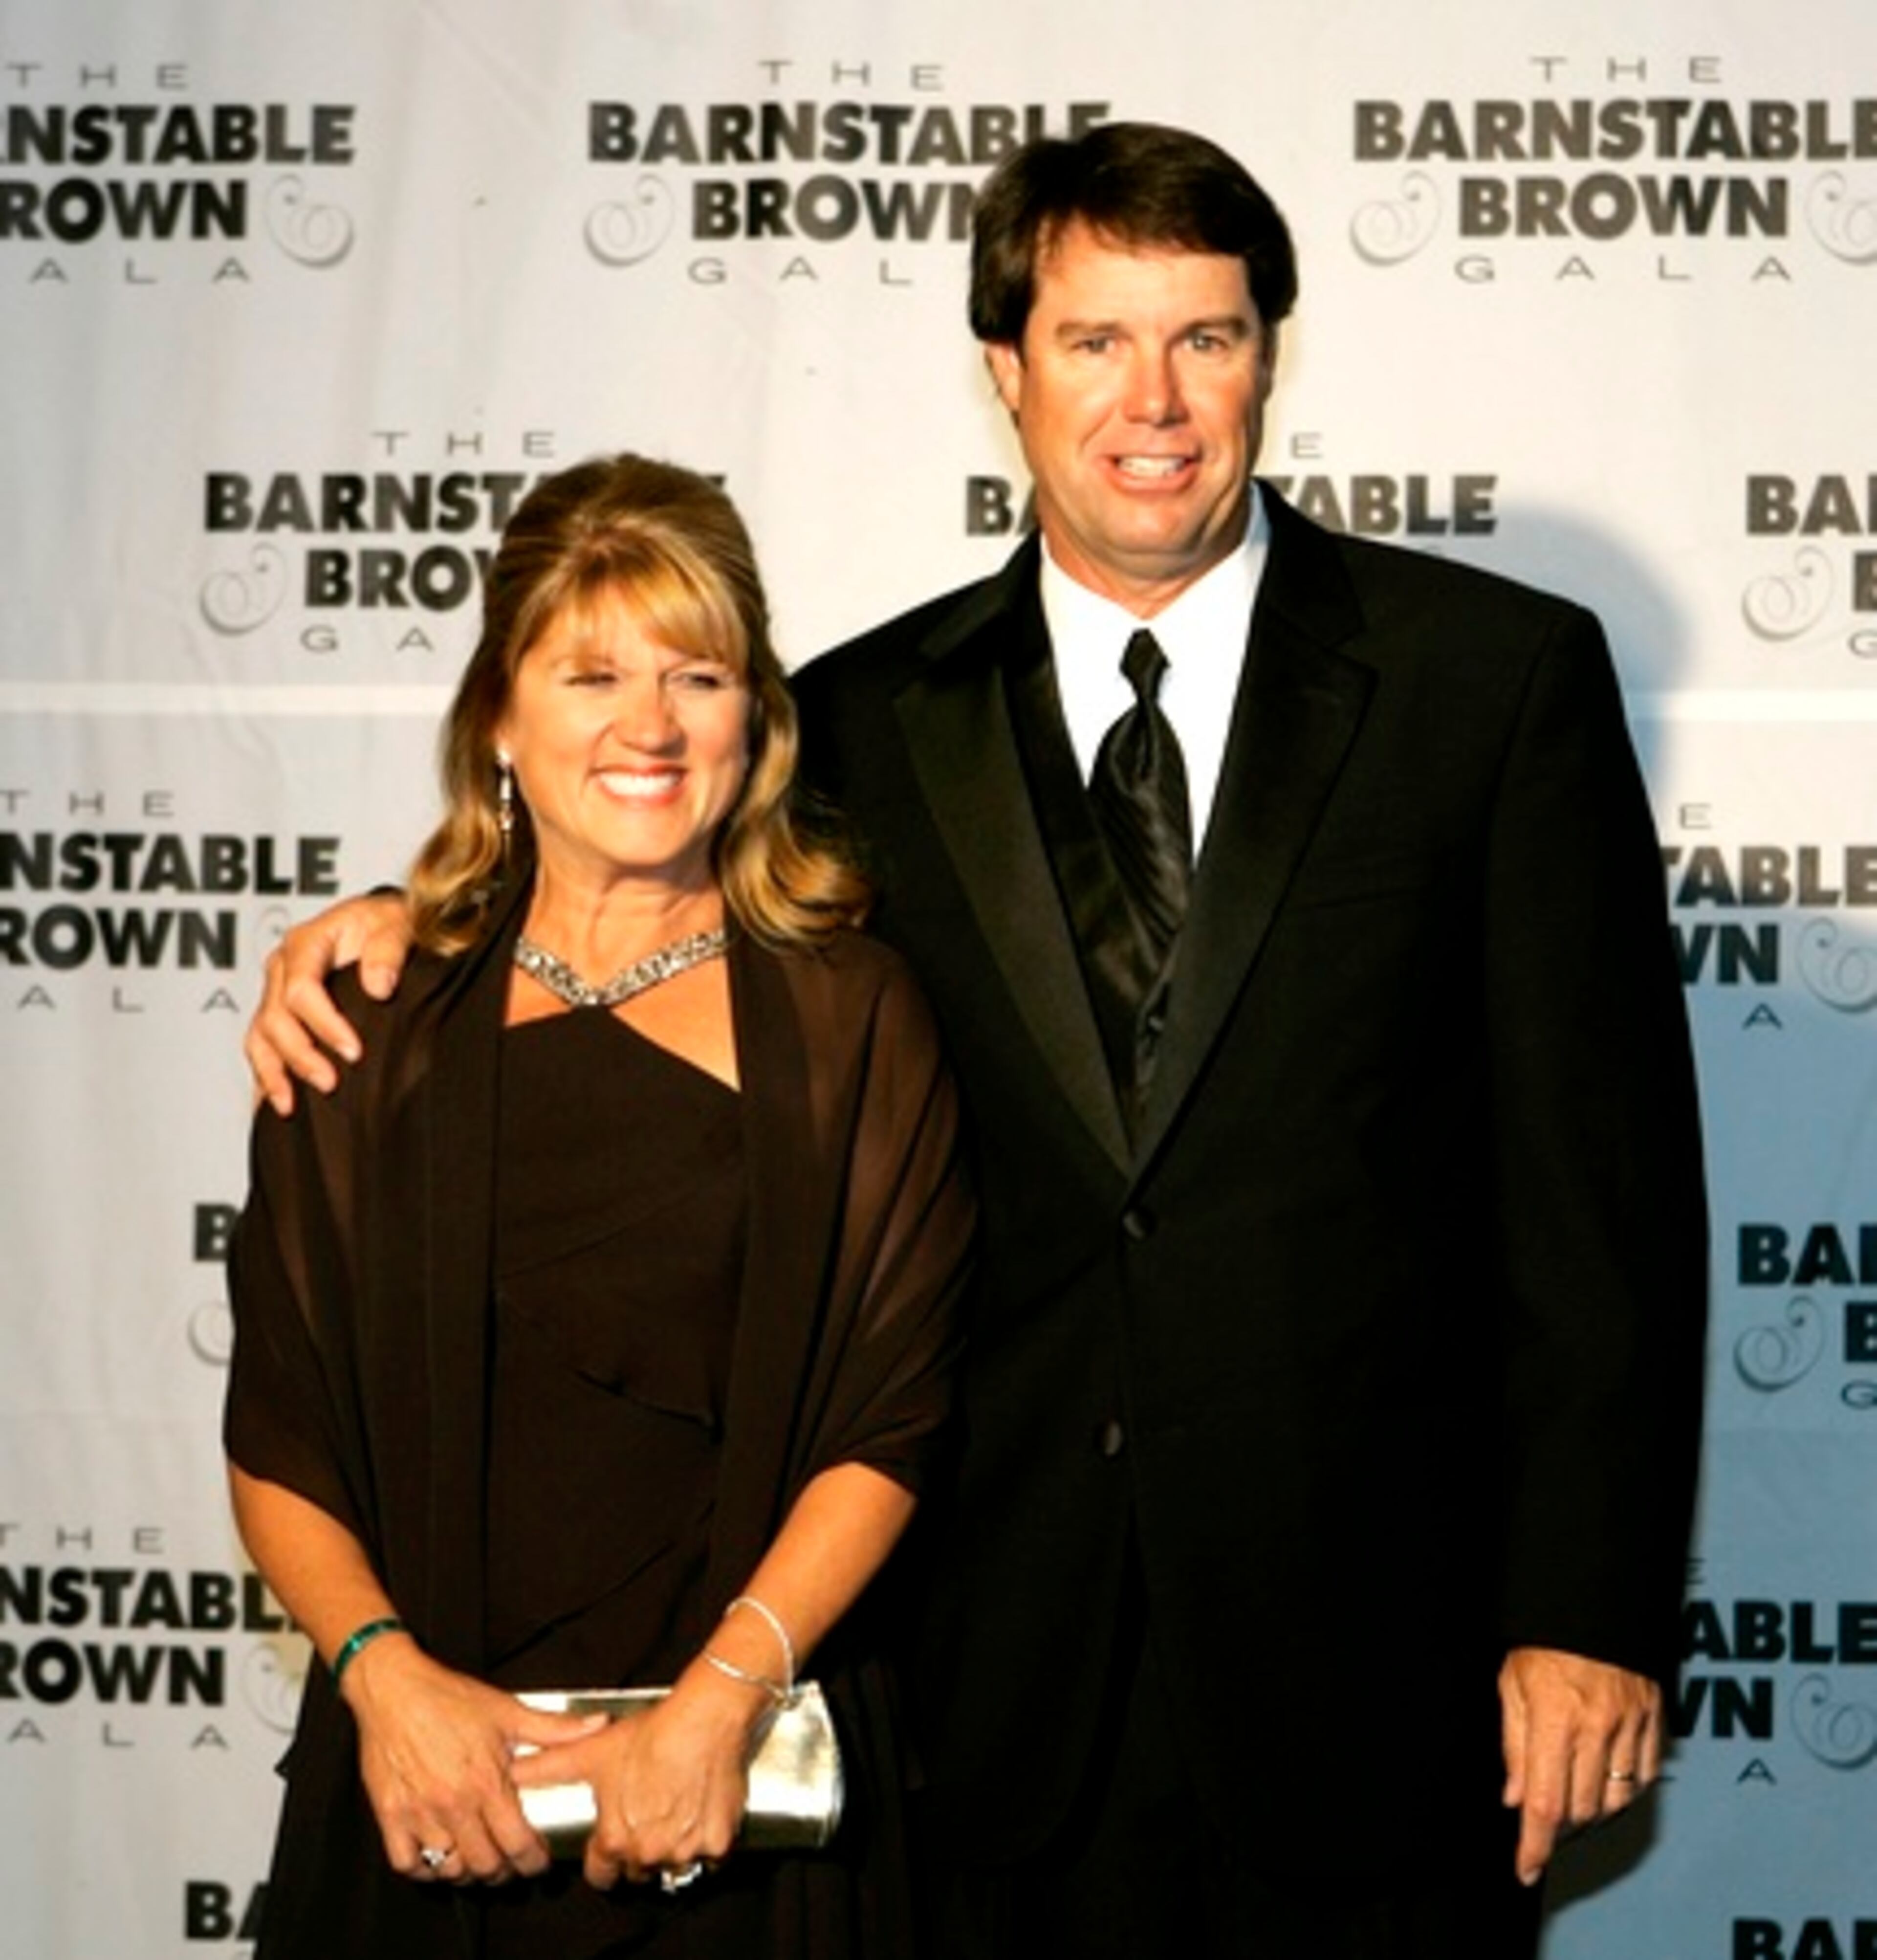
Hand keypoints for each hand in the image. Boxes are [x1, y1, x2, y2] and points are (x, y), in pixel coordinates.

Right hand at [245, 892, 413, 1114]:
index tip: (354, 1051)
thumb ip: (388, 950)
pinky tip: (277, 1101)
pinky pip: (260, 1045)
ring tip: (293, 1104)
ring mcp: (276, 989)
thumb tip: (378, 987)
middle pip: (275, 1017)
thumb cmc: (387, 922)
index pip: (301, 989)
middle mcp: (283, 965)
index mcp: (307, 942)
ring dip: (276, 1071)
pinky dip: (266, 1075)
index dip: (324, 1024)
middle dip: (301, 1054)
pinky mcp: (278, 1011)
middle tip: (331, 1082)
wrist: (381, 923)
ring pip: (260, 1035)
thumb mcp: (396, 924)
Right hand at [342, 1633, 604, 1884]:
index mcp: (486, 1782)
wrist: (393, 1689)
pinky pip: (407, 1863)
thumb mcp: (507, 1710)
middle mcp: (453, 1804)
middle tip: (510, 1863)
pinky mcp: (390, 1815)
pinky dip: (425, 1869)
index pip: (517, 1843)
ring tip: (478, 1860)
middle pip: (485, 1865)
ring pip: (448, 1869)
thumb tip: (597, 1726)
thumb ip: (554, 1728)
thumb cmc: (448, 1697)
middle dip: (504, 1872)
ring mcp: (419, 1814)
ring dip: (467, 1872)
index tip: (538, 1861)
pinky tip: (438, 1856)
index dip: (533, 1861)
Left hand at [513, 1667, 763, 1891]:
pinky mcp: (718, 1842)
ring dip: (673, 1847)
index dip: (603, 1858)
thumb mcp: (592, 1751)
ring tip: (673, 1811)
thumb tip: (516, 1772)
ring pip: (674, 1864)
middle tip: (645, 1817)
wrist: (702, 1720)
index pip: (602, 1874)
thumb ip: (550, 1767)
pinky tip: (700, 1812)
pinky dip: (706, 1840)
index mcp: (615, 1839)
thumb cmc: (651, 1735)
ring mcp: (685, 1851)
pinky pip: (710, 1855)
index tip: (610, 1845)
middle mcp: (648, 1853)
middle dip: (638, 1850)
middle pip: (638, 1870)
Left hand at [1499, 1645, 1661, 1884]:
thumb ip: (1514, 1744)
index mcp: (1555, 1719)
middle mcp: (1596, 1728)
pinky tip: (1606, 1775)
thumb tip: (1516, 1797)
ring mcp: (1630, 1725)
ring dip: (1592, 1808)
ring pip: (1616, 1800)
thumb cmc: (1544, 1635)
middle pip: (1582, 1809)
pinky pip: (1644, 1776)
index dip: (1534, 1845)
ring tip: (1573, 1790)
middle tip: (1545, 1808)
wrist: (1591, 1596)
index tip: (1526, 1868)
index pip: (1545, 1803)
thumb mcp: (1512, 1682)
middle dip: (1559, 1821)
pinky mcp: (1654, 1718)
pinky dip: (1625, 1788)